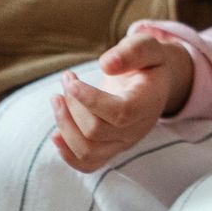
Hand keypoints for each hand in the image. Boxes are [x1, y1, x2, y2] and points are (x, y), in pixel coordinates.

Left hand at [49, 31, 193, 172]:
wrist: (155, 82)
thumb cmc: (148, 61)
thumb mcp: (147, 46)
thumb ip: (132, 52)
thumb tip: (106, 65)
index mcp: (148, 103)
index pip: (120, 113)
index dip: (91, 100)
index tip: (72, 82)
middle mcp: (137, 130)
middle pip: (96, 132)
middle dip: (72, 105)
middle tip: (68, 80)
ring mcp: (123, 143)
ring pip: (88, 151)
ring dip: (64, 126)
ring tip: (57, 98)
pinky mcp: (110, 150)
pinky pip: (87, 164)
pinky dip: (66, 152)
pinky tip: (56, 133)